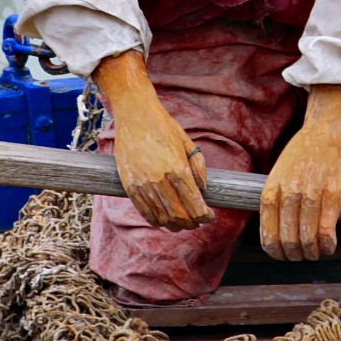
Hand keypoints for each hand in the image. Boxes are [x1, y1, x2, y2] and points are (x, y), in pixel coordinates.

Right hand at [94, 50, 212, 230]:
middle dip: (192, 223)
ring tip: (182, 222)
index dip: (205, 215)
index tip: (209, 215)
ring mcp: (143, 184)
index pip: (195, 205)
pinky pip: (144, 211)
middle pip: (180, 216)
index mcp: (178, 169)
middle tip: (197, 221)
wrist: (134, 115)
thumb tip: (202, 189)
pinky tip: (163, 220)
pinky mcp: (130, 185)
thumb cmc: (163, 127)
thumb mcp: (187, 142)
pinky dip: (156, 220)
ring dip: (175, 225)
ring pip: (162, 217)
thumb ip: (198, 166)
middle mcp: (161, 180)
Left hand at [261, 85, 340, 260]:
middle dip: (293, 254)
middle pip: (287, 239)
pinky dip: (327, 245)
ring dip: (311, 252)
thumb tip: (273, 235)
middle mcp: (289, 193)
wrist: (323, 133)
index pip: (268, 232)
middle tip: (299, 255)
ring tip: (315, 252)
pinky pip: (327, 230)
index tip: (280, 255)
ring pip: (307, 238)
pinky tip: (329, 246)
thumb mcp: (276, 176)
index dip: (274, 250)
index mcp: (272, 190)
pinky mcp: (333, 195)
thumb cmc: (299, 157)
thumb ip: (275, 201)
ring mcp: (311, 194)